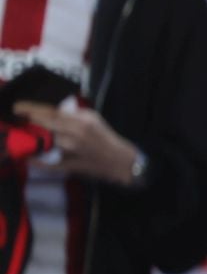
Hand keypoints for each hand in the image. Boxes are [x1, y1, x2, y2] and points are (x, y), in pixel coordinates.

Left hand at [13, 102, 139, 184]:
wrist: (121, 161)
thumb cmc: (107, 138)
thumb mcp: (94, 118)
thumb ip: (75, 113)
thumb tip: (55, 110)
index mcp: (81, 123)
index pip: (51, 113)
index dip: (32, 110)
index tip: (18, 107)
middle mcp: (74, 136)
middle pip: (45, 127)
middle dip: (29, 122)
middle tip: (18, 119)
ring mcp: (71, 152)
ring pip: (45, 143)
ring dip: (31, 139)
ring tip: (23, 134)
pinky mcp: (70, 166)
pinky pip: (49, 164)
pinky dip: (37, 161)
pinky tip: (27, 157)